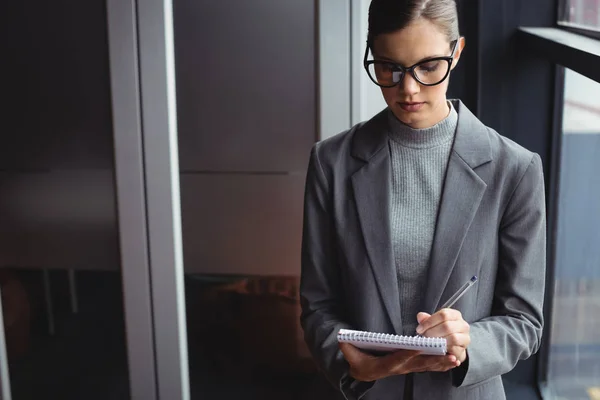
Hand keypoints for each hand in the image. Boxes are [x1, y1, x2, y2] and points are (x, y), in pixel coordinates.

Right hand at [339, 342, 457, 381]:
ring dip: (440, 364)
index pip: (398, 359)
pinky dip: (439, 364)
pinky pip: (427, 366)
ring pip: (425, 367)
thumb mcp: (350, 355)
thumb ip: (347, 348)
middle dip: (434, 361)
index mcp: (385, 365)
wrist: (362, 373)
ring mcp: (406, 369)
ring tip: (455, 359)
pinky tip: (452, 362)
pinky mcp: (411, 367)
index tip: (419, 347)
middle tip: (449, 356)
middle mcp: (399, 368)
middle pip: (418, 365)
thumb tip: (341, 339)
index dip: (408, 353)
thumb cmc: (358, 361)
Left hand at [416, 309, 469, 363]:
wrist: (452, 347)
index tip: (419, 329)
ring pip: (452, 337)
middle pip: (447, 326)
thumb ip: (426, 319)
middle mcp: (463, 325)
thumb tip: (420, 316)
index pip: (443, 314)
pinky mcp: (463, 350)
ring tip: (429, 343)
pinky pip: (454, 349)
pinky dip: (443, 349)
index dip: (429, 322)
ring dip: (438, 341)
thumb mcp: (433, 323)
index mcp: (455, 315)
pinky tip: (435, 349)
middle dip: (432, 332)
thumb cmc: (441, 332)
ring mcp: (465, 338)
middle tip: (424, 337)